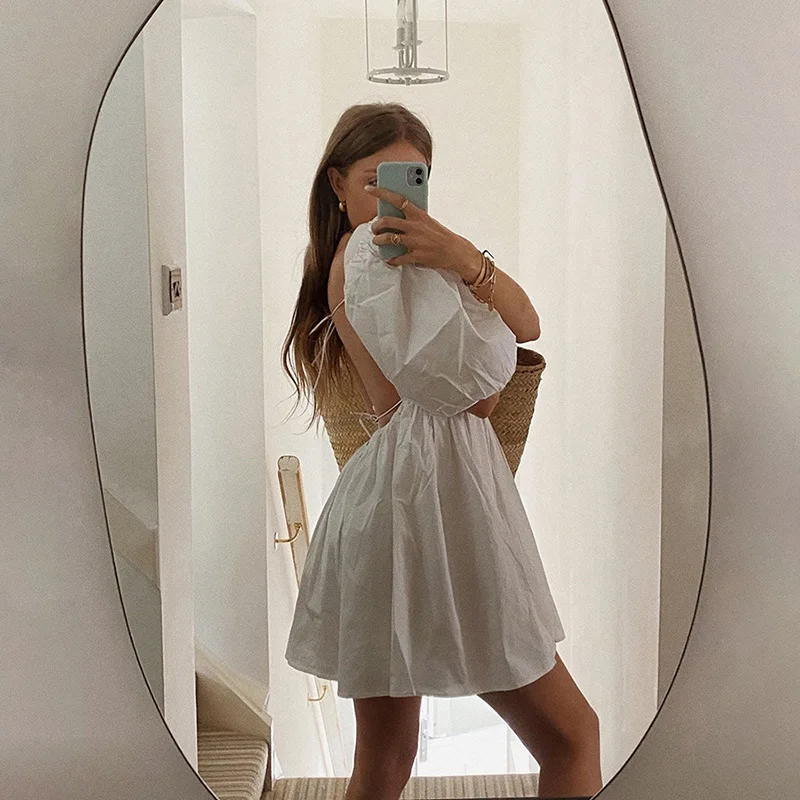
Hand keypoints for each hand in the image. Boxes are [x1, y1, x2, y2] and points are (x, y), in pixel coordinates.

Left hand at [365, 185, 481, 279]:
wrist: (455, 251)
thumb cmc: (440, 234)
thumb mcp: (428, 220)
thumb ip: (413, 216)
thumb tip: (395, 213)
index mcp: (419, 214)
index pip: (397, 199)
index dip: (381, 192)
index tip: (369, 188)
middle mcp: (415, 226)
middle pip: (387, 221)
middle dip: (376, 225)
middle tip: (375, 228)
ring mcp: (415, 242)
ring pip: (388, 239)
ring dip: (378, 241)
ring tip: (377, 241)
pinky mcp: (416, 256)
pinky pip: (397, 259)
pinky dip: (391, 260)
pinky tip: (389, 259)